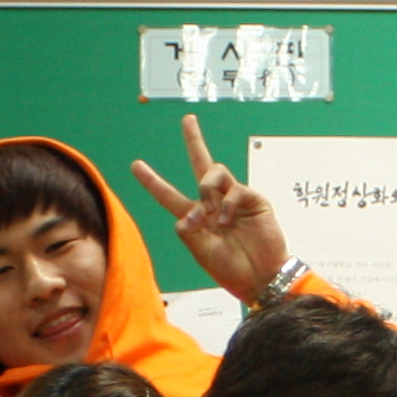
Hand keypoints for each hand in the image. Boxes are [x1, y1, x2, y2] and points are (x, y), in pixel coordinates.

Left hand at [131, 113, 293, 302]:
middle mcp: (213, 204)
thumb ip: (187, 230)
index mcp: (196, 218)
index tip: (136, 165)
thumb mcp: (200, 252)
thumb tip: (190, 210)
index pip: (169, 195)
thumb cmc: (232, 270)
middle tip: (187, 119)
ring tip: (209, 213)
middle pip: (202, 165)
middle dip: (194, 141)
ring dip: (206, 188)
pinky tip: (226, 220)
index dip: (152, 181)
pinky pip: (234, 189)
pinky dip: (226, 204)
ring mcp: (234, 200)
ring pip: (214, 172)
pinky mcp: (253, 200)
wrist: (261, 278)